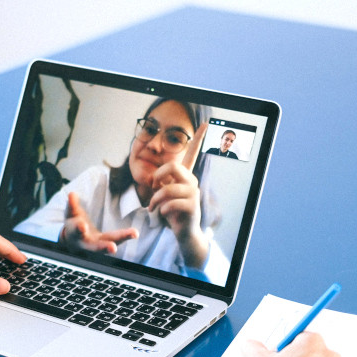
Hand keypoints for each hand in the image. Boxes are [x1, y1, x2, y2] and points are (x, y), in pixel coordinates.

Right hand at [62, 192, 137, 253]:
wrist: (74, 241)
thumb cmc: (74, 225)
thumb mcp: (71, 214)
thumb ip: (72, 205)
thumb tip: (72, 194)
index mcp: (76, 234)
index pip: (77, 231)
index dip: (79, 228)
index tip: (83, 226)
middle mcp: (87, 243)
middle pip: (96, 247)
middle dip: (104, 247)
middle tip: (113, 248)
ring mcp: (98, 246)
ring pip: (109, 246)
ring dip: (121, 242)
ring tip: (133, 234)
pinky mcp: (107, 244)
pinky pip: (117, 241)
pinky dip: (125, 236)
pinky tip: (135, 233)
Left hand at [148, 122, 208, 265]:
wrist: (184, 232)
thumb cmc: (172, 212)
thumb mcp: (163, 195)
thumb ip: (160, 184)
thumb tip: (154, 179)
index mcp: (185, 176)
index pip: (193, 154)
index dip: (198, 139)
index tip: (205, 123)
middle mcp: (191, 181)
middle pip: (172, 167)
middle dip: (156, 177)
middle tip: (152, 188)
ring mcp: (193, 193)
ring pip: (167, 188)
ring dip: (155, 200)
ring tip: (152, 208)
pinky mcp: (192, 206)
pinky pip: (170, 203)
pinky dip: (161, 210)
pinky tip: (163, 214)